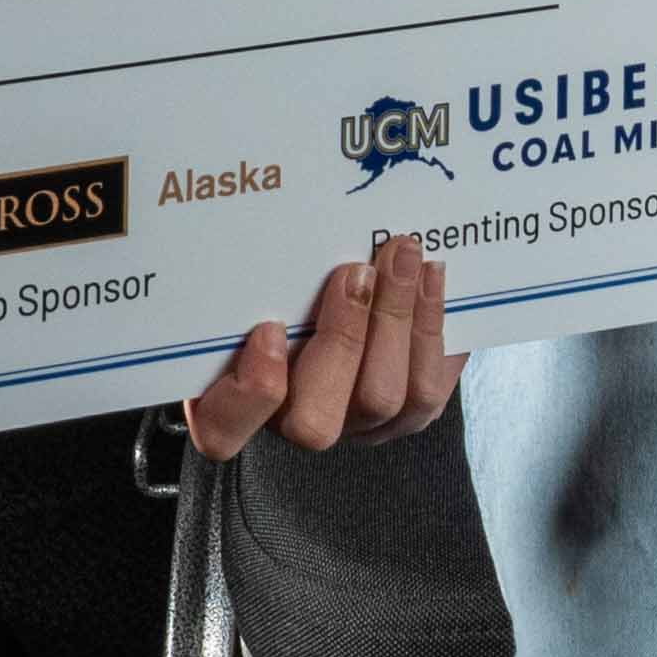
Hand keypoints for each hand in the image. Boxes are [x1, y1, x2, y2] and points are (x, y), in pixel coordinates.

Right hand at [180, 236, 457, 458]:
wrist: (354, 295)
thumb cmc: (286, 285)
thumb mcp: (259, 280)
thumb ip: (257, 277)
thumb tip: (258, 226)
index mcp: (239, 399)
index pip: (225, 430)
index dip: (247, 395)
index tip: (268, 329)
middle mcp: (298, 423)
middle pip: (317, 422)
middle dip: (343, 339)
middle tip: (356, 271)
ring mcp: (358, 426)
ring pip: (383, 401)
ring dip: (397, 321)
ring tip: (403, 257)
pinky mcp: (408, 415)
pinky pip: (428, 389)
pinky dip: (431, 328)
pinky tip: (431, 277)